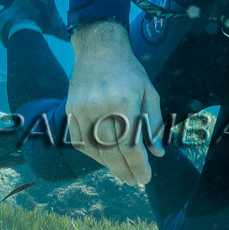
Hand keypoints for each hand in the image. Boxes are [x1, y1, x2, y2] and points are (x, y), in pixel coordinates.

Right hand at [67, 21, 164, 185]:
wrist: (99, 48)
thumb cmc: (129, 71)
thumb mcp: (150, 92)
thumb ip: (154, 123)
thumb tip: (157, 153)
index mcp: (123, 103)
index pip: (130, 146)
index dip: (139, 166)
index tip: (146, 178)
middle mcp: (100, 108)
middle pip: (111, 152)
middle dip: (125, 171)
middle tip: (135, 181)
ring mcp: (81, 109)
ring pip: (94, 150)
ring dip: (109, 165)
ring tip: (123, 171)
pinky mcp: (70, 110)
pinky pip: (79, 141)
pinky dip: (92, 153)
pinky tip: (105, 157)